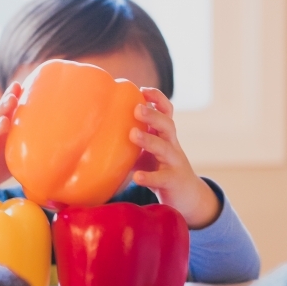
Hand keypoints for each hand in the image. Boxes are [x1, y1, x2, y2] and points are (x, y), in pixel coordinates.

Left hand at [130, 88, 220, 228]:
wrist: (186, 196)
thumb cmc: (160, 169)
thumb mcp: (147, 152)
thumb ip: (132, 141)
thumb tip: (100, 130)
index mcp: (165, 135)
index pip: (166, 111)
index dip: (157, 99)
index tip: (142, 90)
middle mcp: (172, 145)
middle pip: (167, 125)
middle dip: (153, 115)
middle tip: (137, 109)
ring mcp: (174, 163)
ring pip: (166, 148)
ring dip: (149, 140)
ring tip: (133, 134)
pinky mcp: (173, 181)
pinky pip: (162, 177)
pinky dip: (149, 177)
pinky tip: (137, 177)